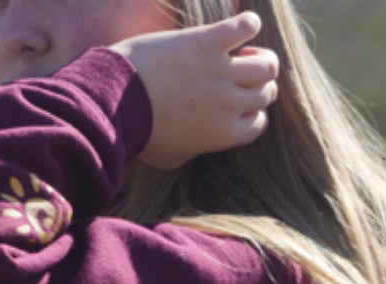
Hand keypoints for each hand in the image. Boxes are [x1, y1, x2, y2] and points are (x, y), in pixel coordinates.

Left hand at [112, 14, 278, 170]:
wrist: (118, 103)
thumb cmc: (140, 134)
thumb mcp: (170, 158)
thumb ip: (193, 151)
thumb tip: (197, 146)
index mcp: (224, 135)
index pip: (259, 123)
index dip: (253, 113)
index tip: (240, 104)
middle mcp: (230, 105)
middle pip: (266, 93)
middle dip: (259, 85)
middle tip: (241, 74)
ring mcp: (222, 72)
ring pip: (267, 64)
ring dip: (261, 57)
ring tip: (245, 52)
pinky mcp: (209, 43)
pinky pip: (246, 27)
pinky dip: (249, 24)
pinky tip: (244, 24)